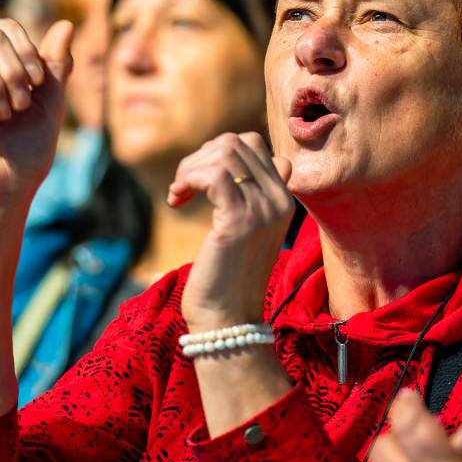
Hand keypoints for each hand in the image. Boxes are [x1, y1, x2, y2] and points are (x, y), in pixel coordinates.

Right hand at [0, 18, 73, 215]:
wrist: (5, 188)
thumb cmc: (27, 150)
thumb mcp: (50, 102)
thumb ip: (56, 64)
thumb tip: (67, 24)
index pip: (4, 27)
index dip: (24, 47)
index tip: (39, 82)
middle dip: (13, 67)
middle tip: (22, 104)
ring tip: (6, 114)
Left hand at [170, 132, 295, 331]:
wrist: (227, 319)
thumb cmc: (226, 278)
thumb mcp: (242, 230)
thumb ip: (242, 196)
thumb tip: (220, 162)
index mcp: (283, 199)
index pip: (255, 146)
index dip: (219, 155)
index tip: (199, 185)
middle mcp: (279, 200)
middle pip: (238, 142)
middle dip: (200, 157)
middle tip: (183, 188)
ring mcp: (263, 209)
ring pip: (225, 152)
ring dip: (191, 167)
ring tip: (179, 194)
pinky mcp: (240, 220)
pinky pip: (214, 174)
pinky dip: (189, 179)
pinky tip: (177, 200)